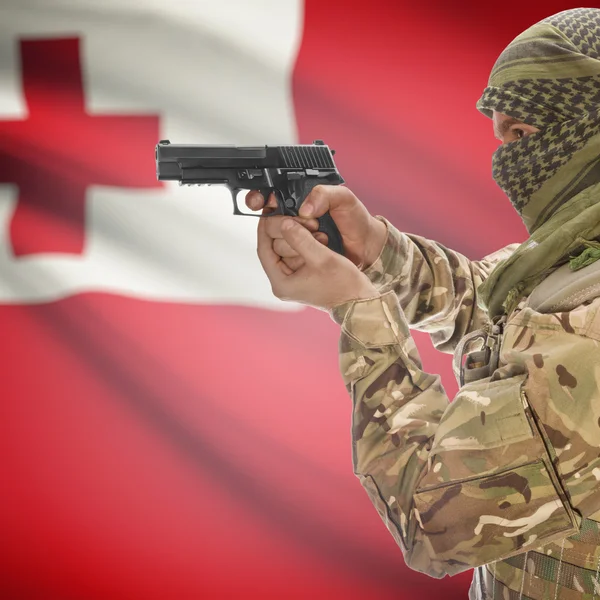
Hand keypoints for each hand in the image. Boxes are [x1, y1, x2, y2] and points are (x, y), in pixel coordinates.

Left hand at [257, 215, 378, 310]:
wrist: (359, 300)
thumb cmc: (343, 285)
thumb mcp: (321, 258)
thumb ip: (300, 239)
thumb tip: (283, 223)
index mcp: (281, 283)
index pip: (264, 250)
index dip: (265, 229)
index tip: (269, 212)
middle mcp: (283, 283)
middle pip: (274, 248)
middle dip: (285, 230)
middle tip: (298, 217)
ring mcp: (293, 279)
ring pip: (286, 248)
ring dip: (297, 234)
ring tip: (312, 226)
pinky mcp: (303, 275)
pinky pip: (297, 252)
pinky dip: (304, 241)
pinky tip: (314, 234)